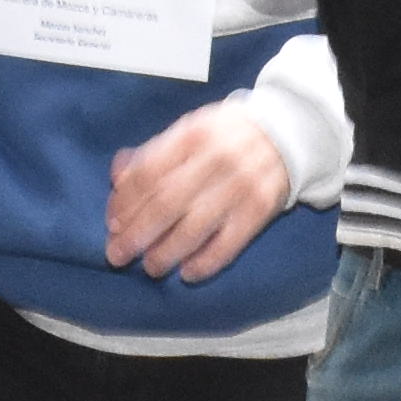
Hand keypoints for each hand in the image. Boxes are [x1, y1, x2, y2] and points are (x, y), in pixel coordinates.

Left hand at [105, 99, 301, 283]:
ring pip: (195, 227)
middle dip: (136, 233)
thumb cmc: (228, 134)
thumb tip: (117, 178)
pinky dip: (206, 262)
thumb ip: (153, 153)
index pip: (148, 173)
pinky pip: (229, 243)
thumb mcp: (190, 128)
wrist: (289, 131)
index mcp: (192, 135)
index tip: (112, 224)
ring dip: (166, 252)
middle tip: (117, 255)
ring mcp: (240, 186)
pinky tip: (187, 273)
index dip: (126, 202)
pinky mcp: (260, 209)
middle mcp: (215, 160)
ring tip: (150, 267)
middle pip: (166, 203)